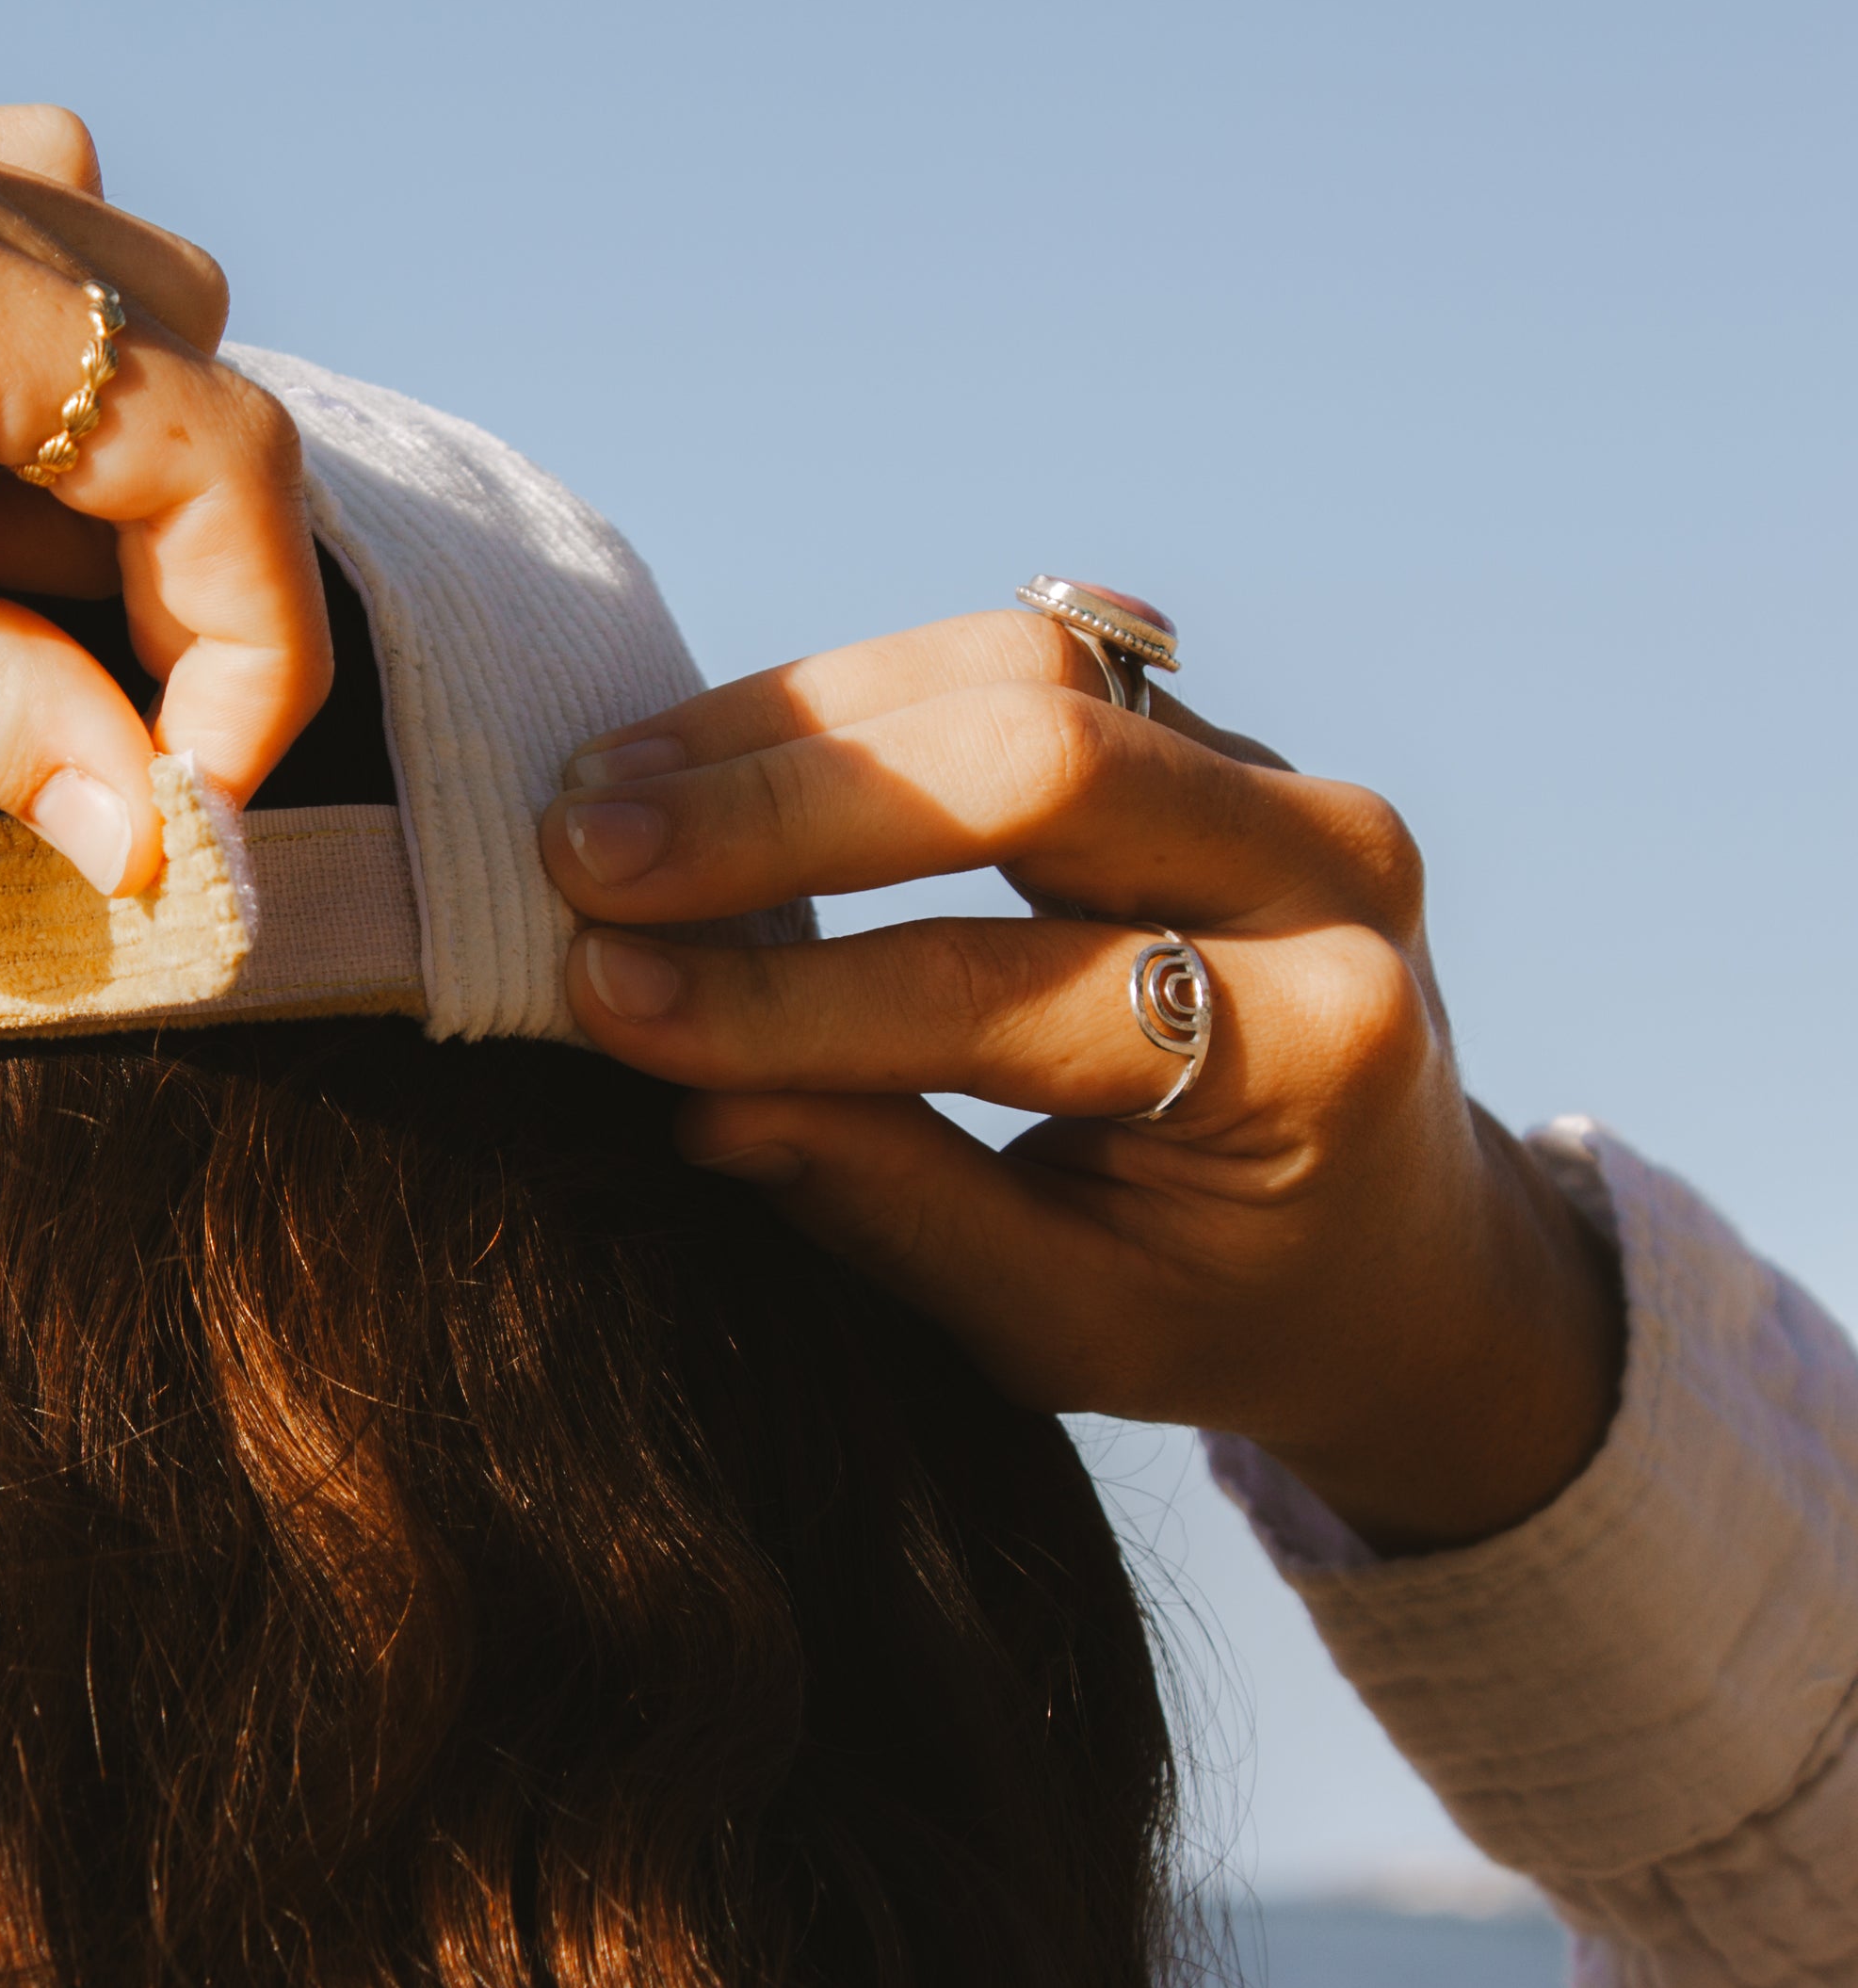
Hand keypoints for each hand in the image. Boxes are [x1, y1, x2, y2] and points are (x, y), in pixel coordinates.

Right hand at [540, 608, 1620, 1553]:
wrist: (1406, 1246)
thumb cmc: (1219, 1307)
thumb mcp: (1067, 1325)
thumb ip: (894, 1206)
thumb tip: (693, 1100)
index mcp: (1323, 1051)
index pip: (1012, 993)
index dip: (791, 999)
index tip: (601, 1001)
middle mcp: (1331, 872)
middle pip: (1040, 760)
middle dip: (783, 806)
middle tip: (580, 856)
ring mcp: (1276, 776)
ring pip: (1019, 665)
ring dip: (787, 721)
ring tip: (606, 785)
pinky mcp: (1200, 730)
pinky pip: (1012, 662)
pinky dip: (837, 704)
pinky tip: (692, 759)